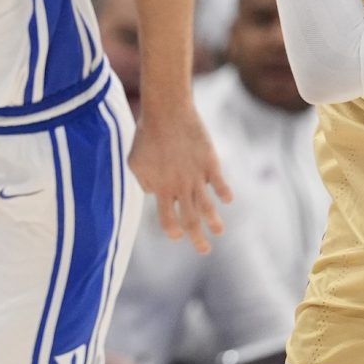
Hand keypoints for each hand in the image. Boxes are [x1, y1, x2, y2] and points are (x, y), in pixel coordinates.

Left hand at [131, 98, 231, 250]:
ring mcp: (197, 175)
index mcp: (161, 188)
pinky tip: (228, 200)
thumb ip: (144, 182)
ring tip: (219, 232)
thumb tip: (155, 193)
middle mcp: (180, 186)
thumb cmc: (146, 135)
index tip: (177, 236)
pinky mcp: (210, 162)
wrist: (167, 112)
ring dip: (214, 221)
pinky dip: (225, 193)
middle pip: (191, 219)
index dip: (173, 230)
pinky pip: (220, 182)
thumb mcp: (135, 162)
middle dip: (197, 237)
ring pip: (208, 205)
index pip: (167, 218)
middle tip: (204, 250)